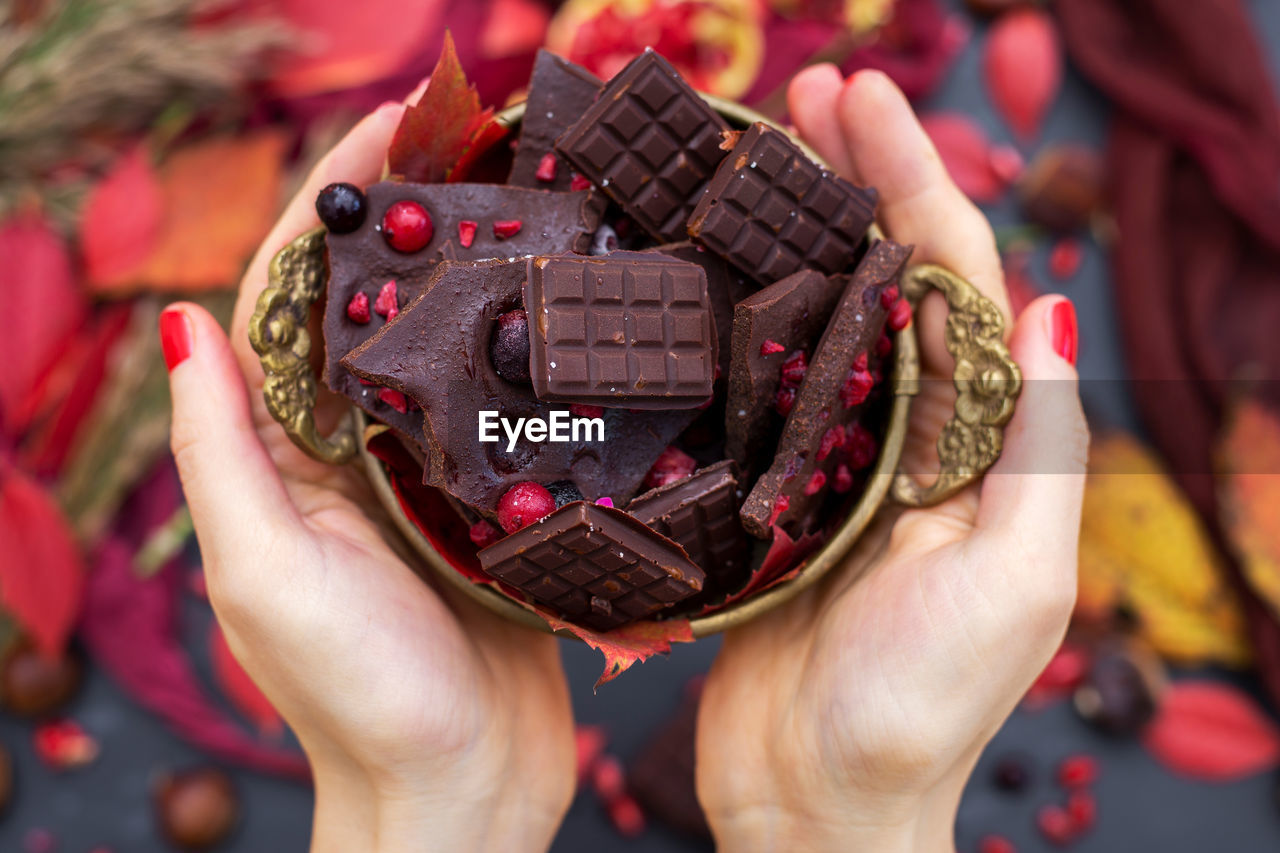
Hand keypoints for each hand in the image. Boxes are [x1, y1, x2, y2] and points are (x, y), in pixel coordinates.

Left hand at [162, 100, 573, 852]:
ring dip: (474, 266)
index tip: (393, 130)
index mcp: (285, 453)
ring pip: (444, 343)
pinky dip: (527, 346)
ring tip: (527, 192)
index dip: (332, 208)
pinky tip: (570, 304)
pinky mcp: (494, 498)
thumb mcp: (267, 571)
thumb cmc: (358, 695)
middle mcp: (351, 451)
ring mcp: (427, 472)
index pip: (292, 301)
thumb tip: (186, 322)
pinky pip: (507, 403)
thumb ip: (225, 452)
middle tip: (478, 141)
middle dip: (411, 217)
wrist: (465, 785)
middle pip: (372, 304)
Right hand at [695, 68, 1088, 851]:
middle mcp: (912, 438)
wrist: (819, 803)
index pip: (953, 283)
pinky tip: (700, 275)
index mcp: (978, 444)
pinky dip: (740, 319)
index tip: (856, 100)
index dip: (911, 182)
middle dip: (853, 179)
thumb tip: (1062, 309)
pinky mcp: (769, 495)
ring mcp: (835, 462)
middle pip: (885, 279)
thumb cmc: (918, 710)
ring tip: (747, 154)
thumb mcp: (1013, 583)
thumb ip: (1043, 452)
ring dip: (792, 231)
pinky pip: (758, 388)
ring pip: (819, 319)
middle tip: (794, 94)